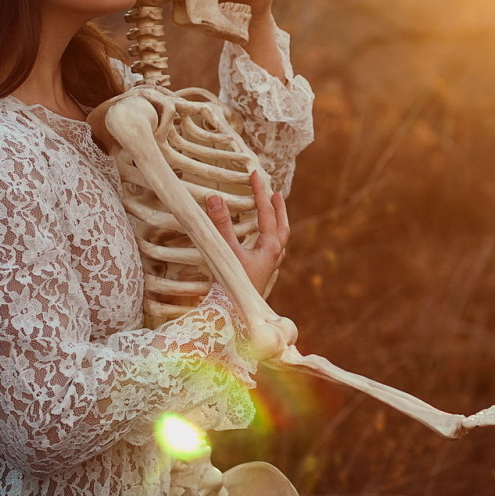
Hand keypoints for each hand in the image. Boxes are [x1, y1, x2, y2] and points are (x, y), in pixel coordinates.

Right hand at [204, 170, 296, 356]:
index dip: (261, 193)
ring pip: (277, 242)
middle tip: (275, 193)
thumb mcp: (224, 251)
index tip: (255, 175)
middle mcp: (272, 259)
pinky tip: (261, 245)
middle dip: (278, 209)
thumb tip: (213, 196)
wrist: (234, 320)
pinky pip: (270, 255)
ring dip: (275, 225)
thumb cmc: (231, 286)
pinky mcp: (258, 279)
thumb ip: (219, 224)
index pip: (267, 214)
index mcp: (269, 249)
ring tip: (271, 214)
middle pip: (281, 228)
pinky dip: (268, 243)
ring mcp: (267, 270)